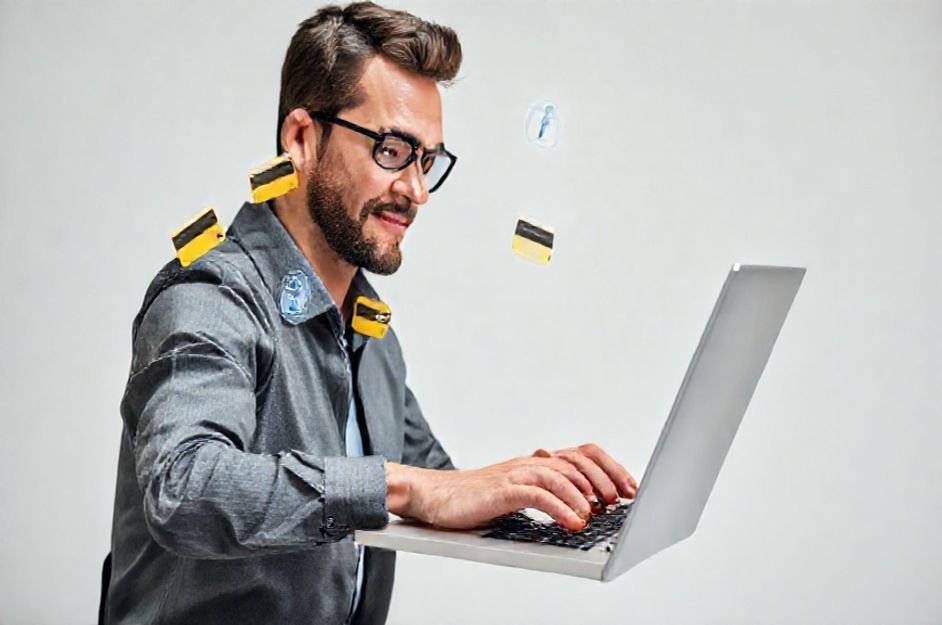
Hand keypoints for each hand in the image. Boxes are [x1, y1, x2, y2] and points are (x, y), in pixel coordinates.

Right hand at [385, 443, 636, 531]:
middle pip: (579, 459)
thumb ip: (546, 489)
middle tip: (620, 501)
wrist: (433, 495)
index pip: (583, 453)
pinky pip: (539, 494)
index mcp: (537, 461)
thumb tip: (581, 501)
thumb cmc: (474, 497)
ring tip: (599, 513)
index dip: (610, 467)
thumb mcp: (518, 490)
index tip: (629, 488)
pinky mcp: (503, 489)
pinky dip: (561, 507)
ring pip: (562, 475)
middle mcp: (530, 462)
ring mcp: (516, 472)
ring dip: (586, 495)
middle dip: (606, 479)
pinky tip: (574, 522)